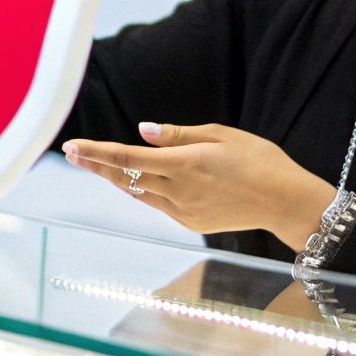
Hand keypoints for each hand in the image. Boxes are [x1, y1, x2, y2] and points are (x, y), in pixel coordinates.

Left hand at [62, 122, 335, 248]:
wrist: (284, 201)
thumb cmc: (259, 159)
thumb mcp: (221, 134)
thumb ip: (177, 134)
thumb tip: (141, 131)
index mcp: (186, 163)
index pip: (128, 157)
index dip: (97, 152)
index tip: (73, 145)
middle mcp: (179, 190)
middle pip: (125, 177)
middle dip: (96, 164)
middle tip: (71, 152)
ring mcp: (183, 211)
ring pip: (137, 192)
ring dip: (114, 178)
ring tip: (93, 164)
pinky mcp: (190, 224)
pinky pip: (158, 203)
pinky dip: (142, 189)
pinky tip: (133, 179)